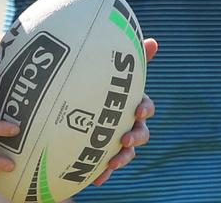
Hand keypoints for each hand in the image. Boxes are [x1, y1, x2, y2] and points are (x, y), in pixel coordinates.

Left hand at [92, 37, 157, 186]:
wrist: (66, 114)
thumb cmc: (93, 85)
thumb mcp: (105, 71)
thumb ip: (129, 60)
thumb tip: (154, 41)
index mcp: (129, 104)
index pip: (145, 106)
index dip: (145, 109)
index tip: (137, 111)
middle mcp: (125, 123)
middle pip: (141, 133)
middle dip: (136, 138)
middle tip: (124, 139)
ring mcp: (114, 141)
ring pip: (126, 153)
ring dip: (123, 158)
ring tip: (112, 162)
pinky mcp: (100, 156)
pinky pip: (105, 167)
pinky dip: (104, 173)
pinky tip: (97, 179)